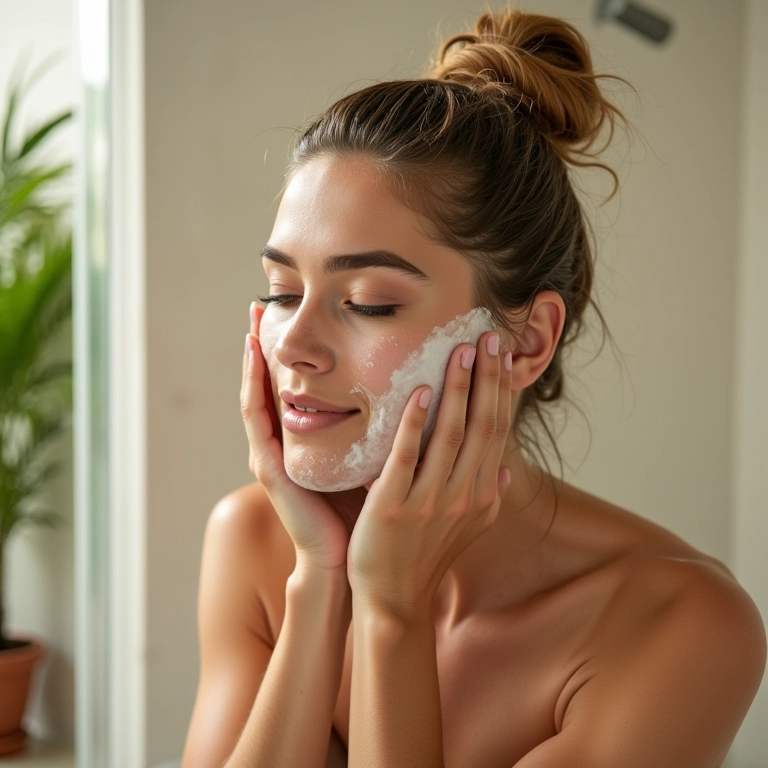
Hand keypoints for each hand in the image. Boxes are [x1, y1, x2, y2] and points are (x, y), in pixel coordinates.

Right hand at [241, 303, 363, 571]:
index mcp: (305, 440)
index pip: (294, 387)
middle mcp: (282, 443)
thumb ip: (378, 428)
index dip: (291, 352)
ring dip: (253, 356)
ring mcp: (269, 455)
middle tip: (262, 303)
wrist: (346, 560)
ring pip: (256, 394)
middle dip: (264, 343)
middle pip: (269, 384)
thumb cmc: (362, 511)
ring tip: (254, 319)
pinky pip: (256, 419)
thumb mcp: (369, 458)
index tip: (295, 313)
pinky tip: (254, 358)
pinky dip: (254, 386)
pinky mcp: (268, 469)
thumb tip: (412, 389)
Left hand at [346, 331, 512, 620]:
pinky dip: (414, 424)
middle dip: (487, 378)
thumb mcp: (468, 529)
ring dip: (458, 390)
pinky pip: (406, 458)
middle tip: (488, 337)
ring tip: (461, 351)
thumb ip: (488, 496)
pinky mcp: (392, 506)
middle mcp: (464, 494)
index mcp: (482, 494)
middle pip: (482, 425)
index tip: (502, 354)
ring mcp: (430, 501)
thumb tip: (504, 470)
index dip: (501, 390)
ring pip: (451, 434)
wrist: (394, 600)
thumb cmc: (427, 558)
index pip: (497, 431)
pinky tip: (417, 393)